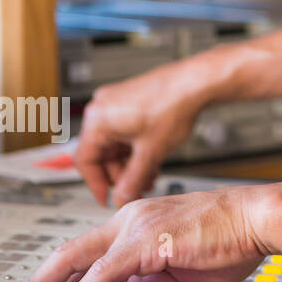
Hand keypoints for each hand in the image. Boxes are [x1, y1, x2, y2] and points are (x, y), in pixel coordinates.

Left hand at [19, 187, 266, 281]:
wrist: (257, 218)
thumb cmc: (229, 240)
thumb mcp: (177, 272)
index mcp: (135, 223)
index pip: (85, 253)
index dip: (58, 277)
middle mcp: (128, 219)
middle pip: (69, 253)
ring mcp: (135, 226)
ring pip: (79, 262)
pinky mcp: (145, 239)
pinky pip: (104, 273)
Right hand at [75, 56, 224, 206]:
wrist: (196, 82)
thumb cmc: (173, 106)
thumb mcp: (150, 152)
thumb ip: (133, 180)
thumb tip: (120, 198)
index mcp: (98, 119)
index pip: (85, 160)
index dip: (96, 184)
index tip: (107, 199)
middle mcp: (103, 108)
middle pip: (102, 153)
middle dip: (120, 175)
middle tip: (135, 189)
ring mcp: (117, 103)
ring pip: (117, 144)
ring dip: (131, 164)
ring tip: (149, 178)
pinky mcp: (132, 101)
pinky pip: (126, 132)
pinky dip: (136, 149)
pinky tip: (152, 161)